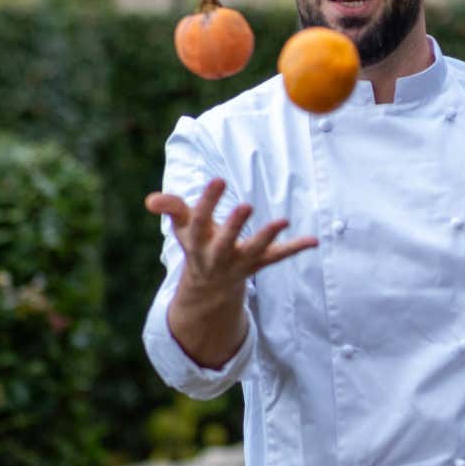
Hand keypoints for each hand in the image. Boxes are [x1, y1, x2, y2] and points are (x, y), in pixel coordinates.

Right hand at [145, 178, 316, 367]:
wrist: (210, 285)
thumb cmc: (197, 243)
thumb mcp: (181, 226)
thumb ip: (170, 208)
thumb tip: (151, 201)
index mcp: (197, 243)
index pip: (199, 222)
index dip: (207, 202)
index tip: (218, 180)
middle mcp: (218, 256)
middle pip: (225, 242)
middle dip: (234, 226)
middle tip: (246, 206)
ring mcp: (240, 262)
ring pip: (255, 251)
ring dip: (268, 237)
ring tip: (283, 220)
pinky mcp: (259, 264)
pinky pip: (279, 257)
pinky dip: (296, 248)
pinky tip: (314, 240)